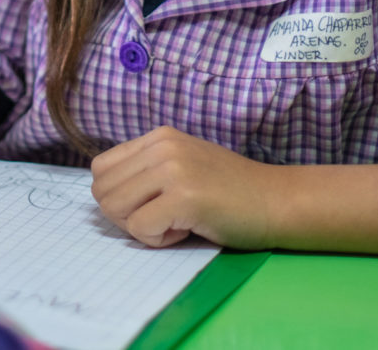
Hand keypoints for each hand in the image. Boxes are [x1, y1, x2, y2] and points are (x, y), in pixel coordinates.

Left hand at [90, 126, 277, 248]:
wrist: (277, 201)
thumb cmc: (230, 191)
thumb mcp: (182, 165)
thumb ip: (146, 171)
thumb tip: (104, 194)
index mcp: (158, 137)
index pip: (100, 169)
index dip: (118, 197)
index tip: (151, 205)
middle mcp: (161, 146)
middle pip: (102, 191)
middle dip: (126, 216)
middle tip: (163, 218)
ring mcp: (172, 169)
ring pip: (115, 209)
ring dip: (141, 228)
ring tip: (176, 222)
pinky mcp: (183, 196)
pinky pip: (140, 228)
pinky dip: (158, 240)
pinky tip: (186, 230)